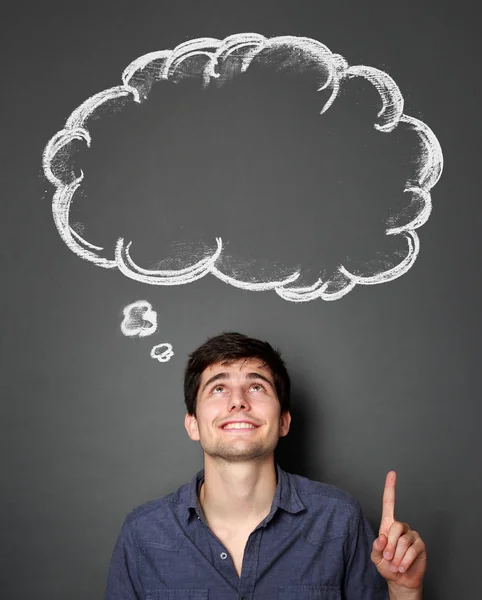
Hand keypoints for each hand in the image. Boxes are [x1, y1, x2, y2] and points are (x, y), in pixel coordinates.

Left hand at [370, 471, 426, 588]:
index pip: (389, 503)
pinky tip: (402, 567)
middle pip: (395, 527)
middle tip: (388, 558)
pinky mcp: (421, 545)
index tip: (392, 473)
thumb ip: (376, 547)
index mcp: (388, 525)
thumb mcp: (376, 557)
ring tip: (395, 565)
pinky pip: (412, 550)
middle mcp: (401, 527)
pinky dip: (405, 561)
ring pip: (403, 541)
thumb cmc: (387, 565)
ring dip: (397, 556)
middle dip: (390, 546)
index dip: (390, 488)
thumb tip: (382, 538)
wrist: (401, 580)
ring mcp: (412, 535)